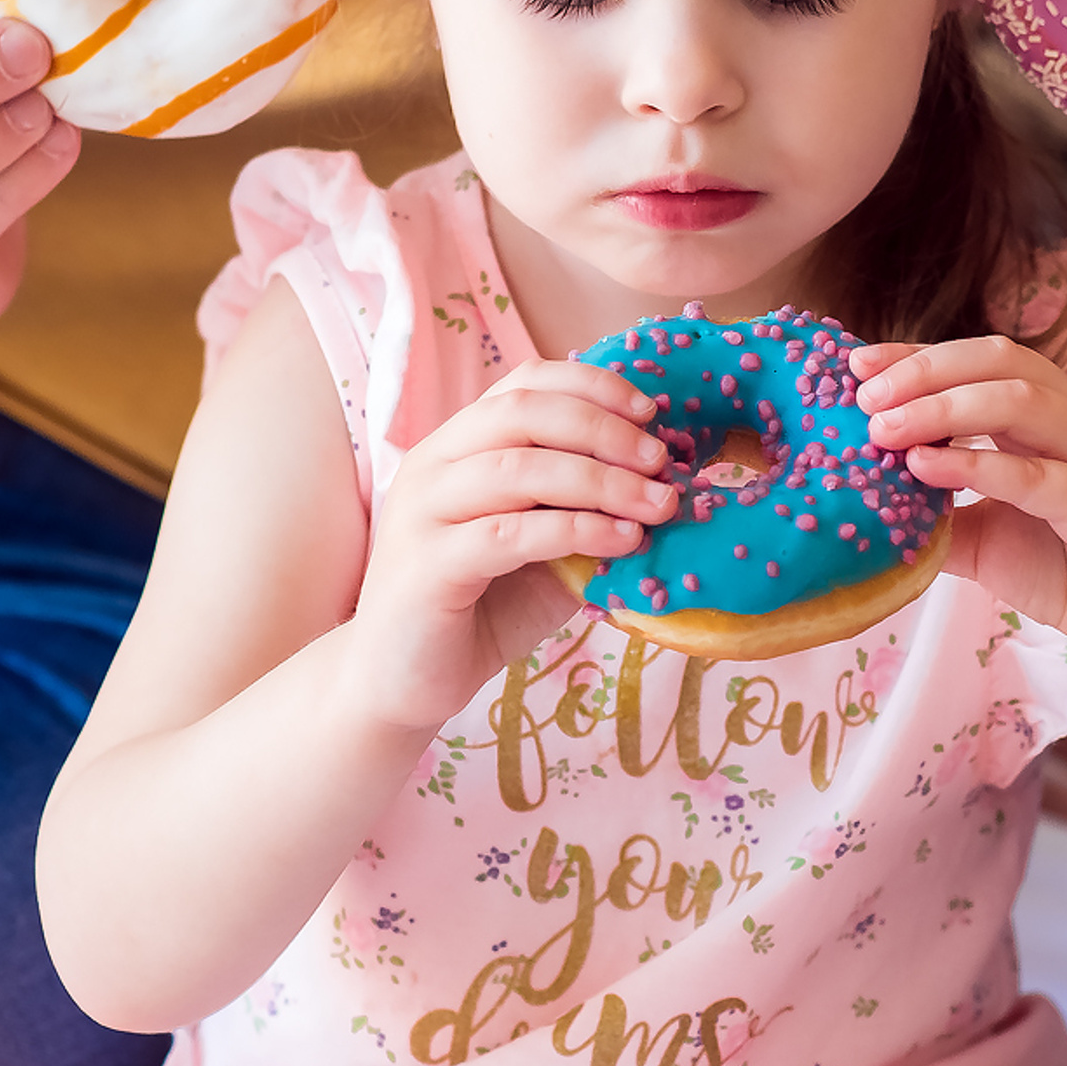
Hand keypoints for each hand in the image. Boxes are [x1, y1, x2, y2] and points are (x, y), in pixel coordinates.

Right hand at [344, 360, 678, 727]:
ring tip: (658, 505)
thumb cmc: (481, 609)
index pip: (525, 383)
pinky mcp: (427, 565)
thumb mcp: (544, 547)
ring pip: (519, 467)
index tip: (652, 412)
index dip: (593, 386)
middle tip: (661, 461)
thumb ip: (582, 508)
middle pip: (524, 412)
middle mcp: (433, 463)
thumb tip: (662, 484)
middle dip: (604, 429)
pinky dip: (576, 530)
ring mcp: (422, 511)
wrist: (404, 682)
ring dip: (602, 481)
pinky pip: (510, 533)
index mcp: (459, 444)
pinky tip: (623, 541)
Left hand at [852, 337, 1066, 680]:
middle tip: (862, 396)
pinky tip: (925, 466)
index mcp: (1054, 414)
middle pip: (1000, 362)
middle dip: (925, 370)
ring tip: (882, 429)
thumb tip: (865, 498)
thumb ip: (937, 510)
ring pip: (1020, 402)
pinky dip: (976, 465)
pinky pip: (1037, 475)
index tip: (858, 365)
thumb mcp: (987, 536)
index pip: (982, 360)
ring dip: (943, 407)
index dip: (919, 355)